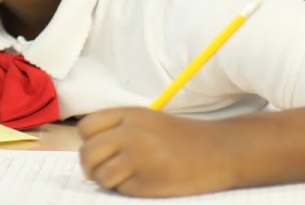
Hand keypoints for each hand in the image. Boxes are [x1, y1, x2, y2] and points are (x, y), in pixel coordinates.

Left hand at [78, 108, 235, 196]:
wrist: (218, 151)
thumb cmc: (181, 138)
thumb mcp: (147, 121)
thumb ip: (118, 130)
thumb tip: (87, 153)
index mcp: (129, 114)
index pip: (86, 127)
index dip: (87, 141)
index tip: (96, 149)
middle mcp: (130, 133)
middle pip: (88, 152)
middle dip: (90, 165)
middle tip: (100, 171)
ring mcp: (138, 158)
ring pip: (100, 175)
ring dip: (107, 180)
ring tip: (124, 177)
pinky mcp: (146, 182)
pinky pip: (120, 189)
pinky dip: (126, 189)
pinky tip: (143, 182)